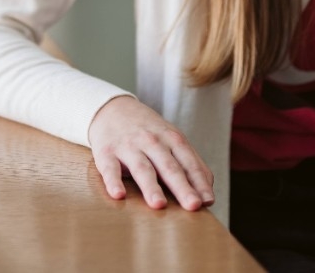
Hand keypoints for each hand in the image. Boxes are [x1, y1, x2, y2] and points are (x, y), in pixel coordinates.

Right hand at [88, 95, 213, 211]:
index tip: (208, 201)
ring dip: (151, 186)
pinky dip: (114, 181)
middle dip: (182, 186)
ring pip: (142, 168)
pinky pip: (110, 168)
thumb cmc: (149, 131)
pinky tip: (118, 195)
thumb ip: (190, 162)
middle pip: (169, 166)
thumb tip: (208, 192)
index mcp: (171, 139)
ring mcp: (129, 146)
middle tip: (193, 206)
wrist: (113, 108)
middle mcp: (152, 141)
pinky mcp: (106, 152)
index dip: (198, 181)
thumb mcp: (172, 139)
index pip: (188, 161)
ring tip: (160, 205)